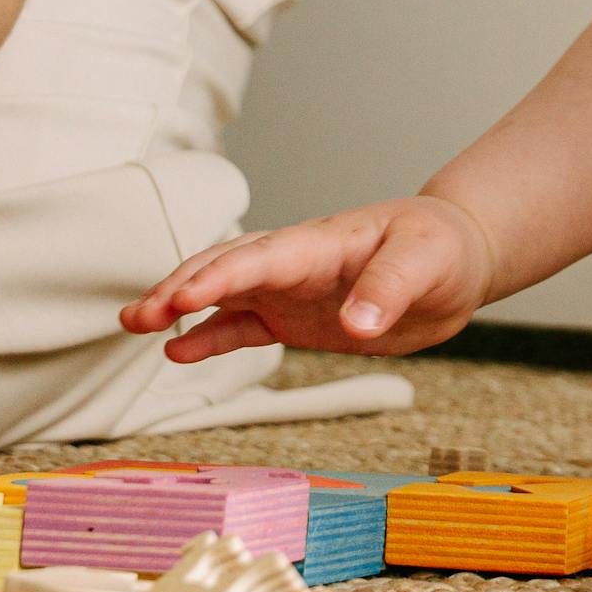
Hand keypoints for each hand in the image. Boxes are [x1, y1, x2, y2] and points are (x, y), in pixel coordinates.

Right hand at [118, 194, 498, 360]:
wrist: (457, 260)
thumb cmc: (441, 246)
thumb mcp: (426, 260)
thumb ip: (389, 288)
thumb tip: (358, 325)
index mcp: (322, 241)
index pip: (263, 256)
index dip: (221, 275)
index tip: (182, 296)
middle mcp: (296, 262)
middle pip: (227, 268)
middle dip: (180, 286)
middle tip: (138, 314)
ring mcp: (291, 289)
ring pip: (224, 294)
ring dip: (180, 306)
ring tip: (135, 324)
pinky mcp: (295, 318)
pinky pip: (243, 326)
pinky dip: (211, 336)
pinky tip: (179, 350)